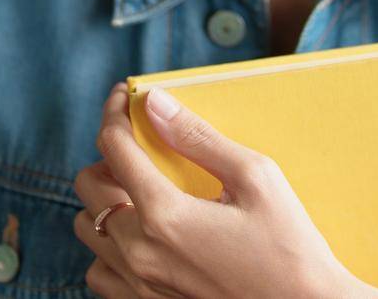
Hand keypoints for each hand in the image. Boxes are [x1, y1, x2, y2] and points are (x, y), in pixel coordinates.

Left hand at [72, 80, 366, 298]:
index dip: (115, 112)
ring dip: (104, 203)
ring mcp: (139, 285)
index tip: (126, 96)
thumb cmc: (289, 247)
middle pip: (88, 187)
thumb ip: (198, 138)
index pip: (114, 147)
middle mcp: (140, 252)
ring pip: (88, 230)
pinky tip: (142, 236)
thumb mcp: (255, 178)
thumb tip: (155, 103)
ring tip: (141, 193)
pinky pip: (99, 272)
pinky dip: (109, 248)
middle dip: (108, 156)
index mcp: (164, 214)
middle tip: (142, 149)